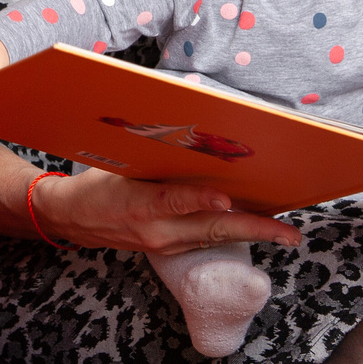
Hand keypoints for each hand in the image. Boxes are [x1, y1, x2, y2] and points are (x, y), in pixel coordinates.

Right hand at [33, 166, 302, 255]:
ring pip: (215, 239)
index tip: (228, 200)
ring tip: (285, 232)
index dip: (203, 201)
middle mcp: (156, 230)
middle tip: (288, 233)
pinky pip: (206, 241)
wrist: (73, 218)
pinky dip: (232, 233)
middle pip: (211, 230)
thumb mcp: (121, 161)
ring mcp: (165, 245)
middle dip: (254, 230)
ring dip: (252, 234)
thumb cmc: (99, 181)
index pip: (175, 201)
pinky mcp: (170, 250)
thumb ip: (157, 150)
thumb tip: (192, 113)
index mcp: (139, 203)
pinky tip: (255, 227)